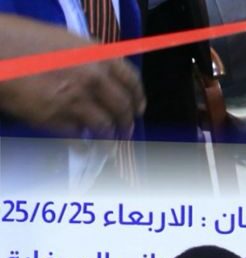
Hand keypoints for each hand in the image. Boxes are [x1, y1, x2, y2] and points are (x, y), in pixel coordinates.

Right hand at [0, 17, 142, 138]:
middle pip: (122, 107)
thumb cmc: (26, 40)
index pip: (132, 81)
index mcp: (100, 56)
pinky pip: (77, 135)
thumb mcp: (67, 40)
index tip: (138, 109)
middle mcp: (94, 79)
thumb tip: (103, 70)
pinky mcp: (55, 117)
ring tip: (110, 146)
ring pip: (103, 126)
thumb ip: (90, 56)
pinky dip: (82, 144)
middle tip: (126, 132)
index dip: (138, 97)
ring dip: (109, 139)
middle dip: (126, 123)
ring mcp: (76, 99)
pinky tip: (83, 147)